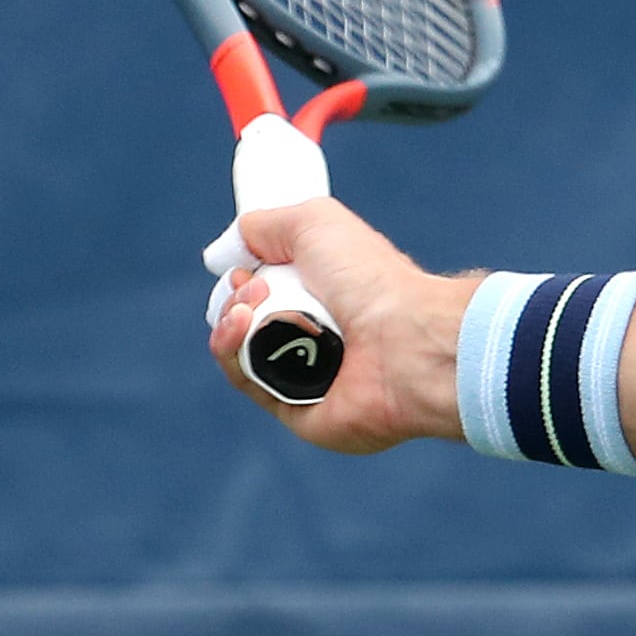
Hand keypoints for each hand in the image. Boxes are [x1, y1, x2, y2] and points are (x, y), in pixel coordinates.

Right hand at [206, 197, 466, 451]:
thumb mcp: (316, 224)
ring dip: (230, 322)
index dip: (246, 278)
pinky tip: (241, 327)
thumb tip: (236, 245)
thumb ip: (269, 226)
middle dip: (235, 299)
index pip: (270, 292)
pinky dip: (233, 353)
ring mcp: (310, 376)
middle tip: (254, 287)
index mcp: (332, 297)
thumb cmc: (371, 279)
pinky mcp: (299, 411)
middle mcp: (322, 337)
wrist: (405, 340)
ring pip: (240, 351)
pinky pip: (249, 382)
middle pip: (247, 321)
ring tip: (249, 306)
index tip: (244, 268)